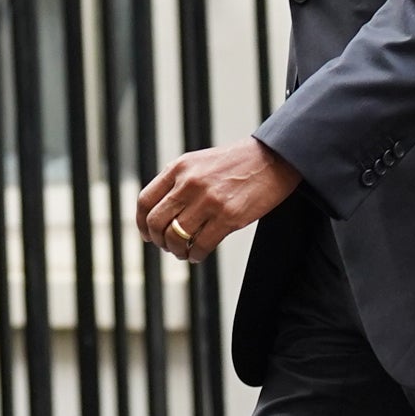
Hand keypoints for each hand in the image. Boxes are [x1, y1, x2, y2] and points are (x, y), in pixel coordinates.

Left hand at [135, 137, 301, 261]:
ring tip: (184, 252)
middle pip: (156, 222)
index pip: (145, 201)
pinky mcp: (228, 217)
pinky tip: (198, 254)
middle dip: (158, 240)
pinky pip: (200, 245)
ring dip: (176, 251)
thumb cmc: (236, 164)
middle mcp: (189, 183)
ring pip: (175, 237)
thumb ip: (177, 182)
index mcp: (179, 168)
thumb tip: (158, 213)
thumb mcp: (199, 163)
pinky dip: (195, 256)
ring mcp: (208, 201)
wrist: (273, 159)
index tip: (147, 234)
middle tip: (167, 246)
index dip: (141, 223)